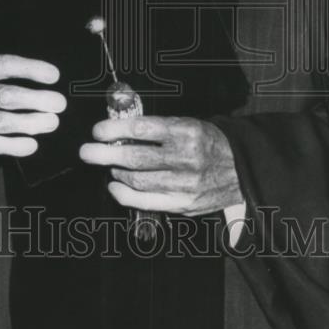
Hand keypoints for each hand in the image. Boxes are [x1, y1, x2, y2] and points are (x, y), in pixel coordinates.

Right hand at [0, 54, 65, 157]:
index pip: (3, 65)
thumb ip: (2, 74)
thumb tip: (45, 81)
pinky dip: (15, 146)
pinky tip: (31, 144)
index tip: (54, 76)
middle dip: (36, 100)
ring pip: (1, 122)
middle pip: (4, 96)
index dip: (30, 69)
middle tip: (58, 104)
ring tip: (51, 122)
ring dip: (30, 123)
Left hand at [79, 115, 241, 216]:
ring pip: (137, 181)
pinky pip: (145, 202)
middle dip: (104, 154)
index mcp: (186, 131)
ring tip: (110, 165)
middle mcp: (186, 158)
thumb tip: (119, 130)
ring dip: (116, 172)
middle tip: (86, 151)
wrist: (242, 168)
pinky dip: (124, 194)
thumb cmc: (209, 142)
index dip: (115, 129)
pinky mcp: (184, 205)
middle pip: (135, 157)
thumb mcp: (188, 124)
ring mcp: (185, 184)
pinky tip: (115, 185)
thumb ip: (156, 128)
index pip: (142, 129)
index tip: (98, 130)